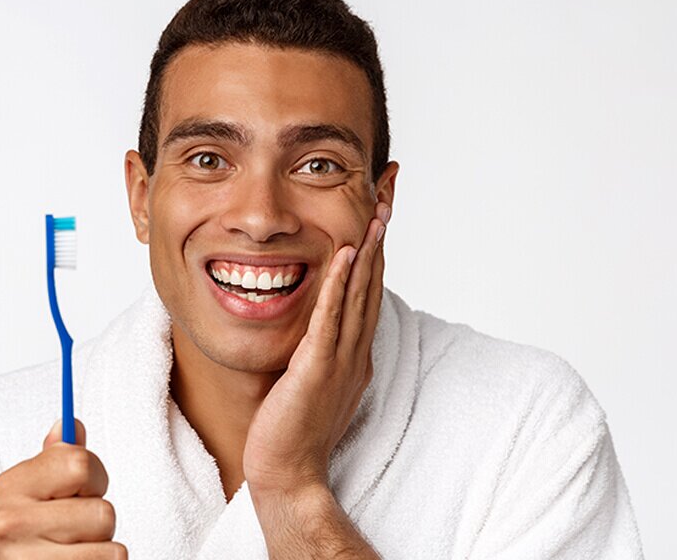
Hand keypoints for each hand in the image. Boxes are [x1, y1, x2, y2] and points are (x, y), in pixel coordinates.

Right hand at [0, 420, 125, 558]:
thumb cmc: (32, 537)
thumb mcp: (33, 495)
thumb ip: (55, 461)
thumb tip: (69, 424)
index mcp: (9, 487)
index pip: (79, 463)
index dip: (94, 478)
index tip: (79, 491)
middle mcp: (10, 524)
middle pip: (103, 511)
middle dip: (98, 523)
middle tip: (74, 532)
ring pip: (111, 545)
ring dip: (101, 550)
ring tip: (73, 553)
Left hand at [242, 203, 389, 495]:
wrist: (288, 474)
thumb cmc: (290, 432)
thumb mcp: (309, 382)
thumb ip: (316, 352)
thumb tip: (312, 328)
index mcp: (354, 356)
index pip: (368, 296)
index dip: (376, 256)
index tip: (379, 219)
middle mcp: (354, 354)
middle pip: (372, 288)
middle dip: (380, 243)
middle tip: (388, 202)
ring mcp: (340, 362)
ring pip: (359, 297)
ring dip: (369, 254)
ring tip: (376, 215)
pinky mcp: (317, 369)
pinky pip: (330, 319)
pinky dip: (339, 284)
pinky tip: (345, 254)